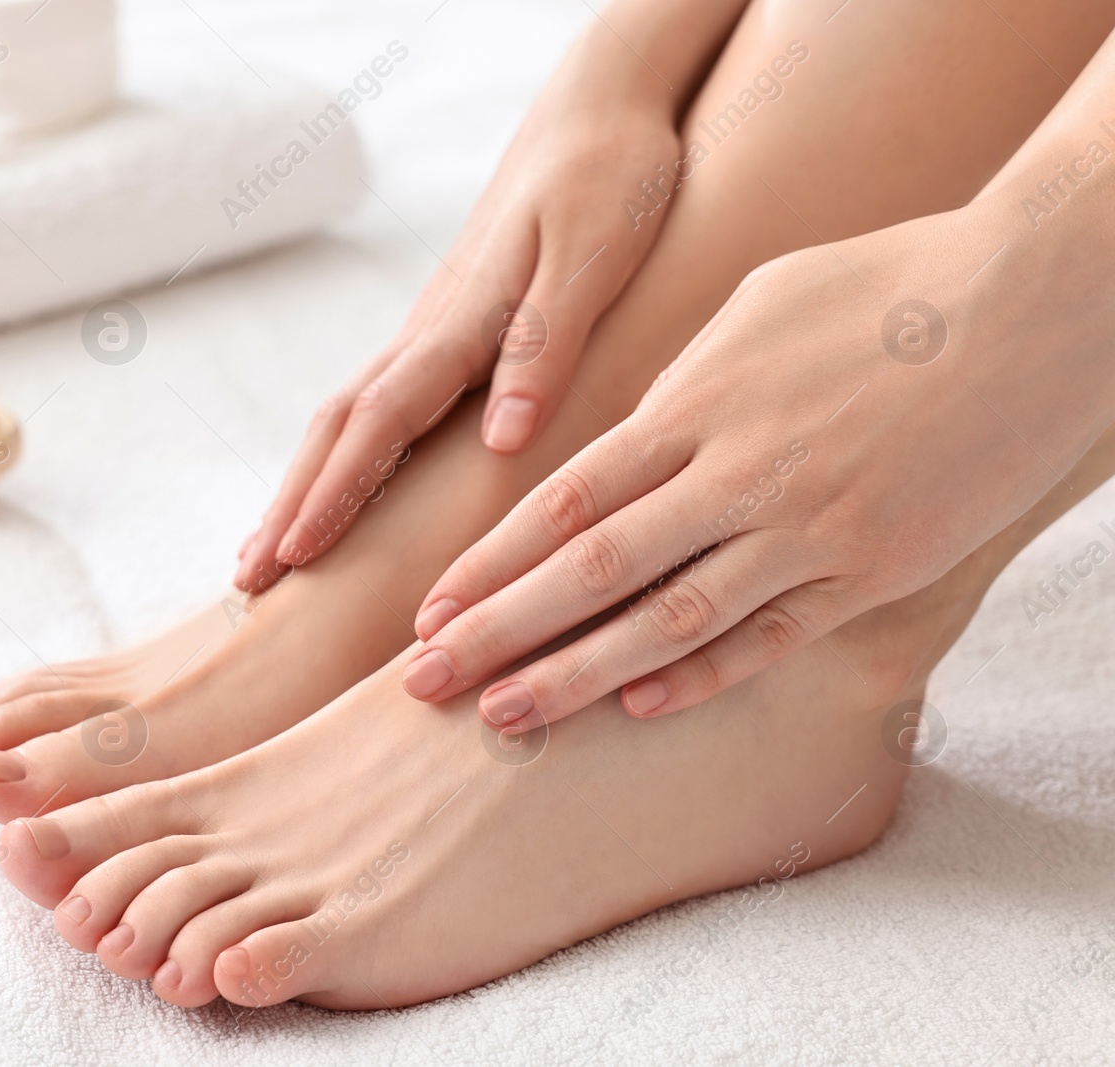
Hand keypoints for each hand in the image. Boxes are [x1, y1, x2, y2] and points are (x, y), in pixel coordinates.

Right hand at [233, 35, 683, 592]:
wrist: (596, 110)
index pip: (379, 423)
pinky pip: (377, 406)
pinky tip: (336, 488)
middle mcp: (428, 332)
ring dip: (304, 485)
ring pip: (348, 418)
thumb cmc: (609, 177)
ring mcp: (430, 331)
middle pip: (338, 427)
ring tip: (269, 550)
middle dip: (290, 504)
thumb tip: (499, 443)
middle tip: (247, 578)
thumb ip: (544, 348)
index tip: (293, 557)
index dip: (335, 494)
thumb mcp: (593, 260)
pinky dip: (341, 458)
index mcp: (459, 323)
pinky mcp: (447, 330)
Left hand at [403, 202, 1114, 729]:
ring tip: (503, 718)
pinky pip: (769, 638)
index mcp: (698, 406)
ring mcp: (808, 532)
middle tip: (423, 682)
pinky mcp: (874, 571)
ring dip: (577, 676)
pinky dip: (699, 677)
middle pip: (591, 572)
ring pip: (667, 623)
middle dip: (499, 632)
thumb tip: (633, 432)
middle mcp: (739, 477)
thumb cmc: (891, 285)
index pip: (565, 502)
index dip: (490, 563)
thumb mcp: (760, 303)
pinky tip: (635, 706)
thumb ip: (683, 378)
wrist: (1039, 303)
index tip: (429, 608)